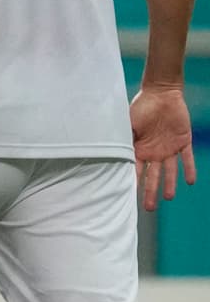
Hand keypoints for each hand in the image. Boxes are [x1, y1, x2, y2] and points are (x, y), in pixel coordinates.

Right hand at [130, 85, 196, 210]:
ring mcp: (169, 148)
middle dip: (151, 191)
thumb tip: (111, 151)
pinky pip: (187, 158)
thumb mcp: (128, 123)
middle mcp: (154, 151)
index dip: (133, 182)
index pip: (136, 169)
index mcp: (140, 148)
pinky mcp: (183, 142)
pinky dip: (189, 169)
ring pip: (170, 170)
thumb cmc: (141, 106)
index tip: (129, 196)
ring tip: (168, 197)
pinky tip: (189, 181)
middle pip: (153, 175)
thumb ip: (124, 138)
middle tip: (149, 208)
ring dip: (169, 184)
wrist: (162, 93)